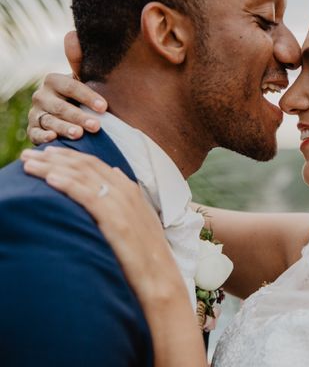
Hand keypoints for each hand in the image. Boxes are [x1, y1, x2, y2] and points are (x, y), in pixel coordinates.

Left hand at [21, 146, 182, 301]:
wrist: (159, 276)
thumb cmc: (146, 254)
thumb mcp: (139, 218)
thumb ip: (126, 196)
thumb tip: (114, 172)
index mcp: (130, 189)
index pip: (95, 164)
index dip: (69, 156)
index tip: (47, 153)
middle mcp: (126, 191)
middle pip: (85, 166)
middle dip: (54, 157)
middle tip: (28, 154)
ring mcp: (121, 204)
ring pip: (82, 176)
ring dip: (51, 167)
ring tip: (27, 163)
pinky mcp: (115, 219)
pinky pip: (86, 195)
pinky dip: (67, 184)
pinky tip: (48, 179)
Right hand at [28, 32, 107, 143]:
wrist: (67, 114)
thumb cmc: (79, 95)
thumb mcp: (81, 78)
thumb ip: (79, 60)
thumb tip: (74, 34)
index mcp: (53, 80)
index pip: (71, 87)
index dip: (88, 96)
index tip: (104, 107)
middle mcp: (41, 96)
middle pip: (61, 107)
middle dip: (79, 116)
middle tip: (96, 126)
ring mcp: (36, 113)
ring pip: (50, 121)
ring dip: (65, 128)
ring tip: (80, 135)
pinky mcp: (32, 129)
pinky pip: (34, 134)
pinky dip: (43, 137)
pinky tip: (53, 139)